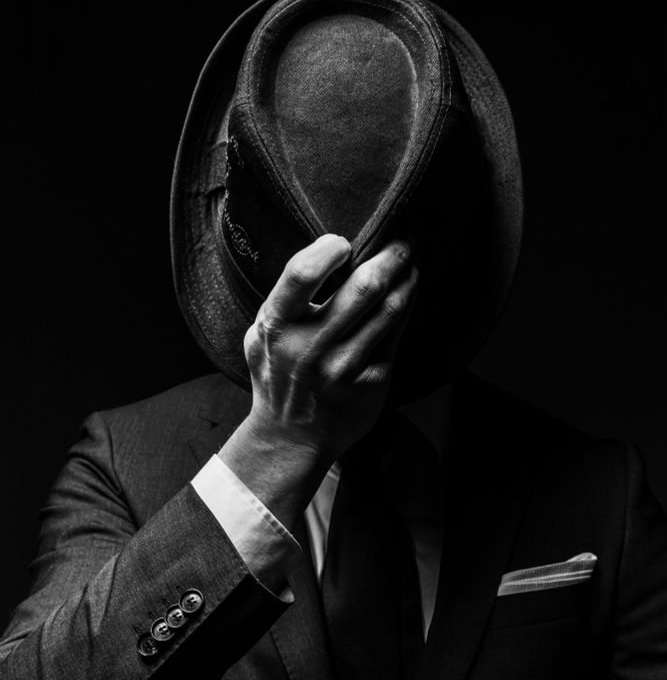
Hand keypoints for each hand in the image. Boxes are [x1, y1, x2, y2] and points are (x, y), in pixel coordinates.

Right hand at [219, 234, 417, 530]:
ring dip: (407, 278)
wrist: (291, 438)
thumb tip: (325, 252)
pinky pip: (396, 332)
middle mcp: (311, 348)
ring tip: (411, 262)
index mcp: (277, 328)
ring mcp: (345, 367)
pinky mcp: (372, 382)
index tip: (343, 242)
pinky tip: (408, 291)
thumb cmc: (277, 375)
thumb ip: (283, 300)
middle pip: (363, 287)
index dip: (329, 248)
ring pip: (390, 308)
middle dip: (390, 256)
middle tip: (402, 242)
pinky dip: (406, 305)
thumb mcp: (259, 336)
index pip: (302, 273)